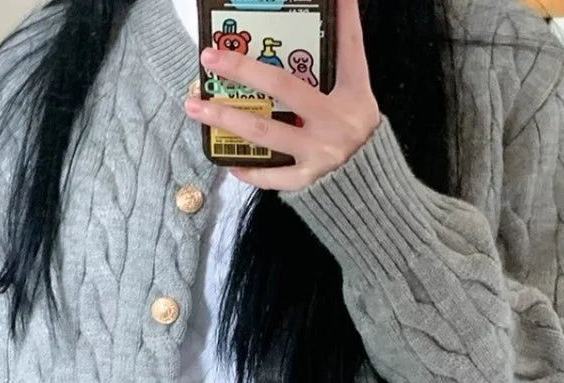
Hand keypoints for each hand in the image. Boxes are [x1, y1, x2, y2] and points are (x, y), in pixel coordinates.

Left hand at [183, 0, 380, 190]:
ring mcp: (320, 151)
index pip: (346, 47)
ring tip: (195, 107)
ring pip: (264, 131)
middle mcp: (337, 120)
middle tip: (209, 57)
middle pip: (283, 87)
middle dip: (242, 69)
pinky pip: (270, 174)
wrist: (368, 183)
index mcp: (354, 93)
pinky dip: (247, 167)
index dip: (339, 18)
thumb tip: (323, 20)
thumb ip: (337, 64)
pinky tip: (226, 159)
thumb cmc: (353, 131)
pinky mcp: (307, 179)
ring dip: (225, 119)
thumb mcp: (354, 95)